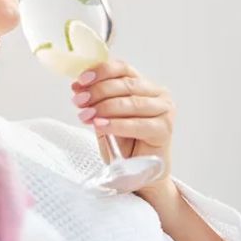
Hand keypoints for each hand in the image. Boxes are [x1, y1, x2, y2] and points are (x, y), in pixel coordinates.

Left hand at [71, 58, 176, 198]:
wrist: (138, 172)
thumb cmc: (123, 142)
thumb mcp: (103, 117)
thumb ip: (94, 100)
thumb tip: (76, 86)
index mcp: (143, 85)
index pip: (122, 69)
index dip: (101, 71)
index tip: (81, 80)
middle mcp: (158, 94)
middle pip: (125, 85)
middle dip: (98, 92)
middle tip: (79, 101)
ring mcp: (164, 111)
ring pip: (130, 103)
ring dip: (104, 107)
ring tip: (85, 115)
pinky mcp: (164, 130)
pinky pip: (137, 124)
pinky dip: (116, 124)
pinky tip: (100, 126)